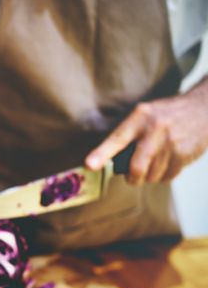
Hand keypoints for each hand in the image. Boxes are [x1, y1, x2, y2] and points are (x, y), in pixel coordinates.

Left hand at [86, 83, 207, 183]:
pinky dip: (163, 176)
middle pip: (137, 167)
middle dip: (132, 178)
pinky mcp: (184, 154)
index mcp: (140, 118)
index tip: (89, 165)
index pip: (117, 138)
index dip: (102, 153)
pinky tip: (168, 162)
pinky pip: (167, 177)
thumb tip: (109, 162)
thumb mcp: (145, 115)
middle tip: (132, 176)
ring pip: (151, 176)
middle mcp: (155, 130)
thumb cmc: (166, 115)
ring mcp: (172, 143)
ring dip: (149, 176)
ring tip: (154, 162)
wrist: (204, 109)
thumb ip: (128, 134)